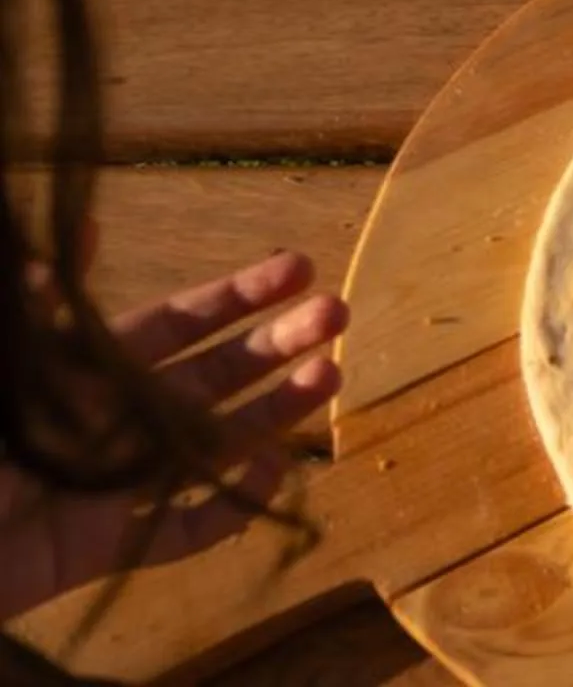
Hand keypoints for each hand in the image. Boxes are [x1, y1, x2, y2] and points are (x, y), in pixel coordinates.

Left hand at [0, 249, 344, 618]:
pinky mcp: (104, 547)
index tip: (297, 267)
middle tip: (337, 314)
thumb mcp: (4, 362)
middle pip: (212, 378)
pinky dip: (227, 510)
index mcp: (82, 372)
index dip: (238, 296)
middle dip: (277, 344)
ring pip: (212, 446)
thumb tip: (85, 226)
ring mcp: (113, 484)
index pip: (177, 324)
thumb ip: (40, 306)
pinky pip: (178, 532)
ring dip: (274, 414)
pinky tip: (270, 478)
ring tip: (331, 379)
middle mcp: (110, 420)